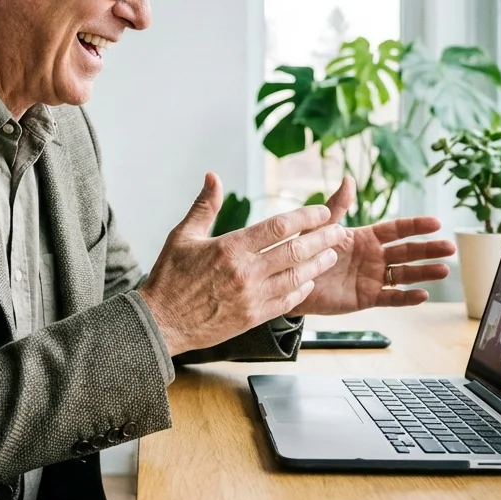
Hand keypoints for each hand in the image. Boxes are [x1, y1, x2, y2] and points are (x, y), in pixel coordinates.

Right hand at [138, 173, 349, 355]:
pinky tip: (309, 281)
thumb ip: (204, 206)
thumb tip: (213, 177)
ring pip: (296, 277)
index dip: (305, 217)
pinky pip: (286, 302)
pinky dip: (300, 289)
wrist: (161, 323)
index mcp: (230, 248)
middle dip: (322, 239)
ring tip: (331, 254)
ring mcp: (252, 297)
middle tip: (339, 230)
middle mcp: (245, 273)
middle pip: (295, 251)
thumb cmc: (169, 278)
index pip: (278, 227)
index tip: (322, 211)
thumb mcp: (182, 236)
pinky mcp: (252, 318)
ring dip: (318, 264)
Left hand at [289, 177, 455, 315]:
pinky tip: (423, 295)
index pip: (396, 230)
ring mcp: (372, 278)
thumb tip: (349, 179)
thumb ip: (337, 206)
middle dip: (428, 249)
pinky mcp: (366, 298)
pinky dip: (406, 298)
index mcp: (365, 237)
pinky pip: (390, 298)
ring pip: (404, 275)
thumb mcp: (320, 227)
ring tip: (444, 270)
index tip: (436, 222)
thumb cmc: (303, 250)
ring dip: (424, 273)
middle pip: (407, 252)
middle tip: (450, 248)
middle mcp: (373, 257)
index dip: (415, 226)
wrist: (288, 281)